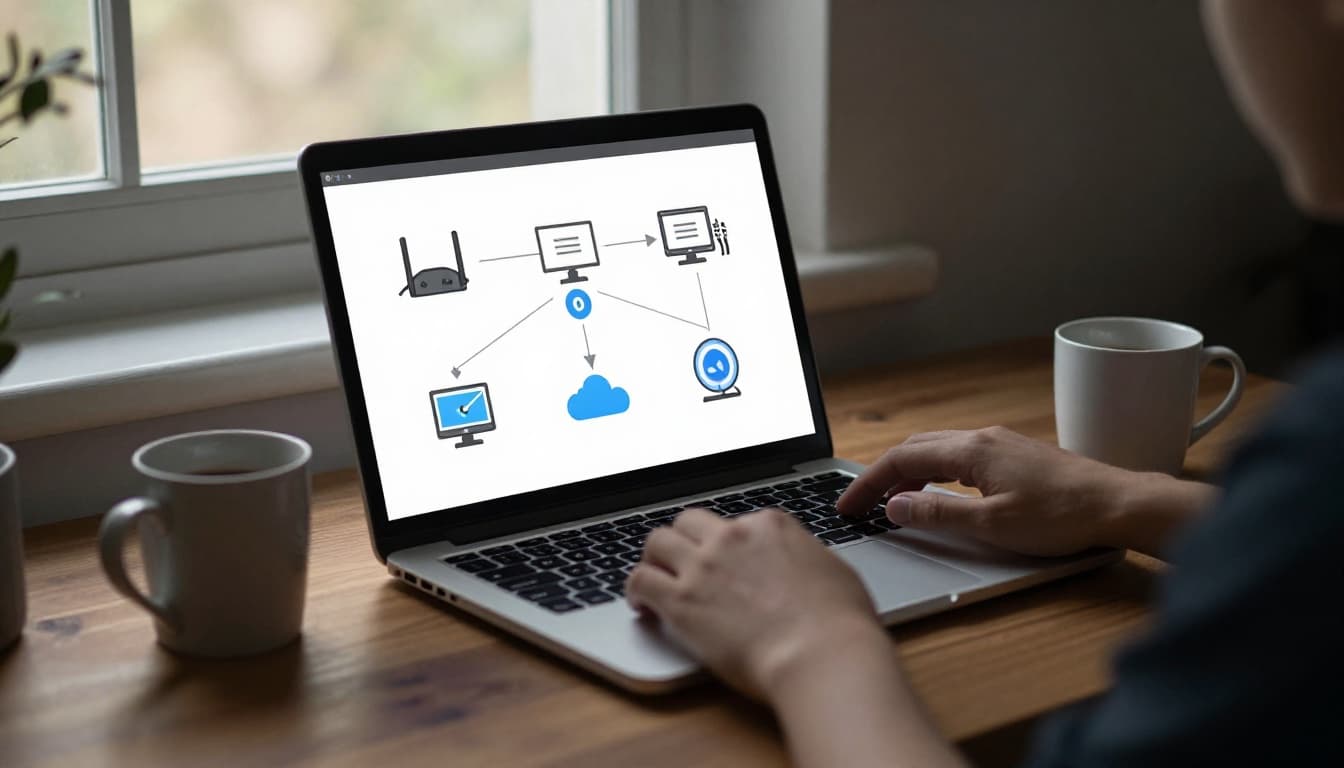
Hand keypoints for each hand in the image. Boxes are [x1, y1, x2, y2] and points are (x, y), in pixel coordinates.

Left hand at [626, 507, 884, 698]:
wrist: (821, 654)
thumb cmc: (839, 624)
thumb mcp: (834, 572)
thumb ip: (807, 560)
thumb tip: (803, 568)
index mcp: (770, 526)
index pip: (734, 521)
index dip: (726, 542)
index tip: (724, 561)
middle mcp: (732, 537)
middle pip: (689, 521)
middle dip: (683, 540)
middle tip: (681, 561)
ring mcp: (704, 566)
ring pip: (657, 542)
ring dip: (653, 559)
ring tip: (653, 577)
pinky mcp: (682, 601)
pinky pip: (640, 580)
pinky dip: (635, 590)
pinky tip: (640, 605)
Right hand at [835, 427, 1190, 556]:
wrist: (1119, 505)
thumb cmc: (1062, 517)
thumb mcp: (992, 525)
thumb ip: (938, 515)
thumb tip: (896, 507)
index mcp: (972, 450)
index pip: (902, 460)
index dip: (869, 484)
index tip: (848, 506)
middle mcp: (983, 437)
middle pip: (916, 447)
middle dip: (882, 473)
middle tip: (859, 502)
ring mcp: (1001, 443)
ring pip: (939, 449)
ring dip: (908, 471)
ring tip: (891, 499)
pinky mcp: (1016, 455)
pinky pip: (960, 455)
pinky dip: (935, 471)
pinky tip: (937, 491)